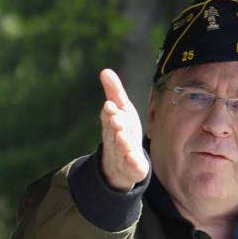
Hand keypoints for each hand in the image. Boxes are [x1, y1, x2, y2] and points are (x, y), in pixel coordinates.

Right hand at [99, 68, 148, 190]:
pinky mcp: (132, 168)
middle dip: (115, 125)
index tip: (110, 105)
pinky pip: (131, 166)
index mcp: (112, 124)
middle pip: (113, 132)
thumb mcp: (122, 110)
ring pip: (120, 149)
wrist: (122, 165)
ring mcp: (122, 154)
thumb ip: (114, 92)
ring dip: (121, 142)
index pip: (109, 117)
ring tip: (122, 136)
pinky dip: (132, 162)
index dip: (110, 112)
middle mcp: (115, 139)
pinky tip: (133, 158)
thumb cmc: (123, 131)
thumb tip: (104, 70)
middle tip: (116, 119)